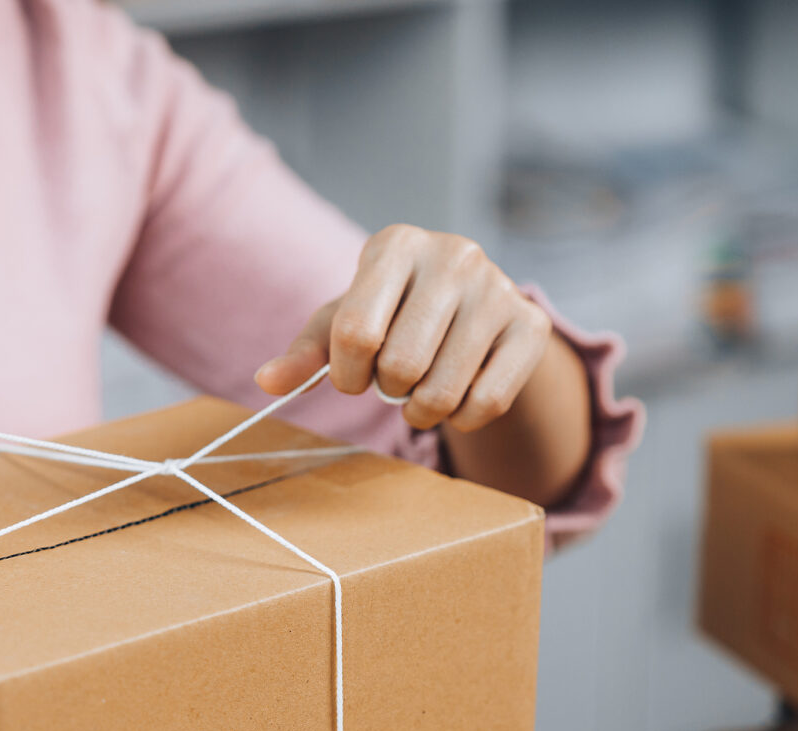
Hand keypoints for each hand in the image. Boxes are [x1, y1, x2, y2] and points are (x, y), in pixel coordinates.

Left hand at [255, 224, 553, 431]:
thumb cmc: (392, 313)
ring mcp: (499, 287)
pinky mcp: (531, 325)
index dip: (346, 374)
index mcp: (395, 244)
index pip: (356, 332)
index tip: (352, 375)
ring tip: (420, 392)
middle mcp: (453, 255)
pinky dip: (461, 419)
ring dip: (421, 412)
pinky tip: (456, 398)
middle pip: (400, 367)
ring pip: (443, 391)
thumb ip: (304, 353)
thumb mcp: (344, 322)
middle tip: (393, 380)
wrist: (471, 309)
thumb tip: (266, 381)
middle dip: (386, 391)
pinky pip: (486, 403)